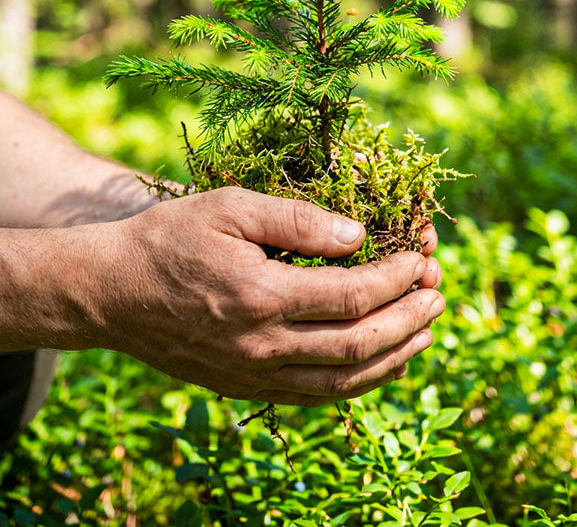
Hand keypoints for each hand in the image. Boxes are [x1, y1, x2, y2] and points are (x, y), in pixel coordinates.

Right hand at [102, 187, 444, 406]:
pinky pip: (314, 396)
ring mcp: (253, 374)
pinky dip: (356, 382)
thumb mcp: (230, 207)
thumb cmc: (169, 239)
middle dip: (409, 318)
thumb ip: (296, 220)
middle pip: (359, 345)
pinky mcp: (244, 387)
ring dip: (395, 357)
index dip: (398, 276)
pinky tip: (377, 363)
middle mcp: (262, 346)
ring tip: (426, 332)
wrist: (110, 293)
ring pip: (343, 382)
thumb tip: (356, 235)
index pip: (353, 294)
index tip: (423, 256)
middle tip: (439, 292)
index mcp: (261, 296)